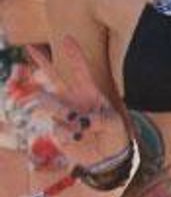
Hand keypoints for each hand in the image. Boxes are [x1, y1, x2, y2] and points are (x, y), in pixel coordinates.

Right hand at [25, 38, 124, 162]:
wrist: (107, 158)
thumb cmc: (114, 134)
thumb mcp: (114, 124)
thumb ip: (97, 120)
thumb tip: (78, 122)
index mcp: (89, 93)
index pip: (81, 71)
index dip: (74, 55)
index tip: (68, 38)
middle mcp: (73, 100)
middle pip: (53, 78)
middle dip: (42, 62)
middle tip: (30, 48)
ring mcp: (63, 114)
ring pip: (47, 103)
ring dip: (47, 105)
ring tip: (51, 112)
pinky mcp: (57, 131)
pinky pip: (56, 128)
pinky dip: (67, 133)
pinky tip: (76, 138)